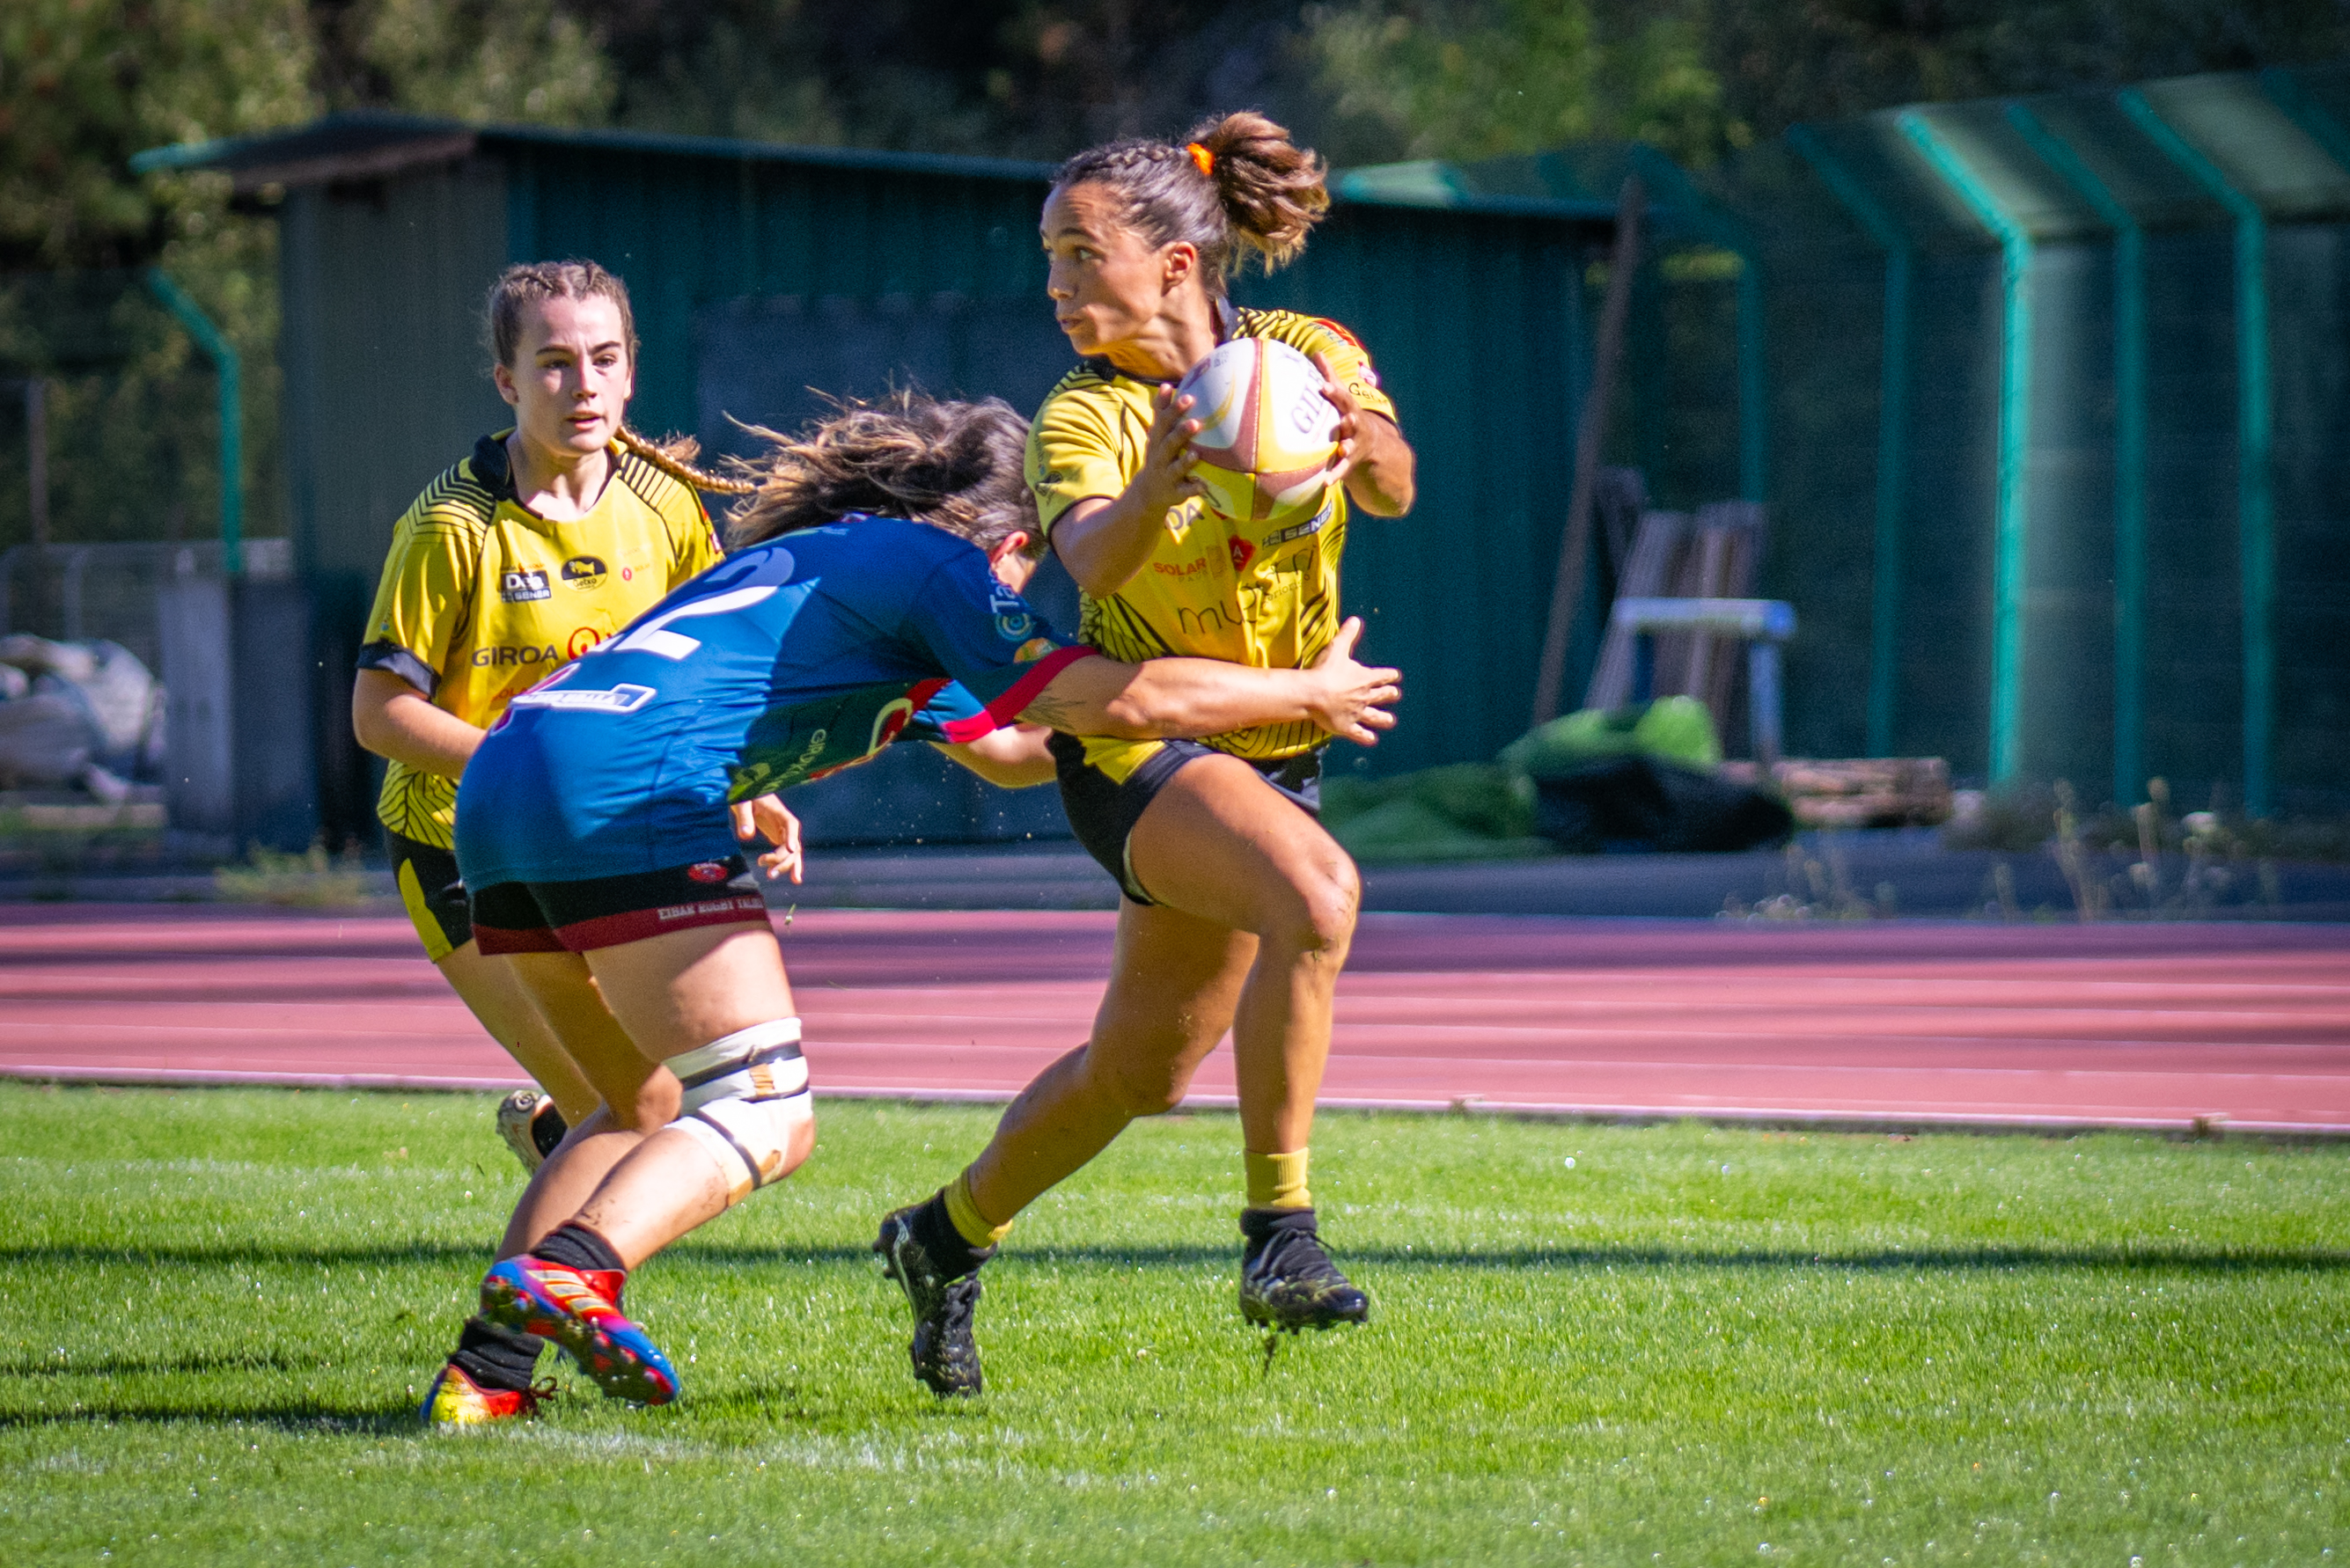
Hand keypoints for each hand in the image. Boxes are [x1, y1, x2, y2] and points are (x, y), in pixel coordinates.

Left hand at [730, 794, 804, 883]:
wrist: (747, 790)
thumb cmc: (745, 794)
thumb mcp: (742, 803)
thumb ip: (744, 818)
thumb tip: (746, 836)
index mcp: (778, 811)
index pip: (790, 823)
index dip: (792, 836)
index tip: (791, 850)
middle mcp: (784, 822)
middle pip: (792, 843)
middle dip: (783, 859)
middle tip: (768, 872)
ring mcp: (783, 830)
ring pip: (792, 851)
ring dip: (785, 865)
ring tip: (771, 876)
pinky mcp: (778, 836)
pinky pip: (787, 852)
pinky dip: (789, 864)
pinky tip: (794, 879)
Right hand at [1130, 385, 1207, 520]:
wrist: (1147, 493)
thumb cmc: (1159, 456)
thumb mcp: (1156, 436)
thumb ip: (1161, 412)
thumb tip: (1166, 385)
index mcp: (1157, 441)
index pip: (1163, 423)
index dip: (1173, 410)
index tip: (1188, 397)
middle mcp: (1160, 458)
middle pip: (1168, 444)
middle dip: (1180, 433)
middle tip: (1196, 422)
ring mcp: (1167, 476)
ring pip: (1175, 469)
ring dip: (1185, 462)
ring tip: (1196, 454)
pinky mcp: (1174, 493)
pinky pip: (1184, 491)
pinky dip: (1193, 489)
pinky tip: (1203, 486)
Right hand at [1300, 616, 1400, 745]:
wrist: (1315, 693)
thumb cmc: (1326, 670)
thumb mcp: (1338, 648)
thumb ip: (1347, 635)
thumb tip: (1355, 619)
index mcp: (1365, 678)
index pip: (1383, 675)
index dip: (1390, 675)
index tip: (1395, 676)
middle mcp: (1365, 696)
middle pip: (1381, 695)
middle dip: (1389, 694)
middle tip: (1395, 694)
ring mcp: (1357, 712)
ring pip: (1374, 716)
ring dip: (1383, 719)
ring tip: (1391, 721)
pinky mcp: (1346, 726)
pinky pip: (1359, 733)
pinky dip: (1366, 737)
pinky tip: (1372, 740)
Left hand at [1310, 350, 1360, 492]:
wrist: (1375, 447)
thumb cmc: (1348, 416)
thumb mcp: (1342, 399)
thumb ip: (1330, 378)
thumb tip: (1317, 353)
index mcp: (1350, 410)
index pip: (1344, 399)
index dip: (1335, 392)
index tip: (1324, 386)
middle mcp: (1356, 427)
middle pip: (1353, 421)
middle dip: (1349, 418)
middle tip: (1345, 418)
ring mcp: (1355, 444)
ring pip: (1352, 445)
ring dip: (1348, 446)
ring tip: (1343, 448)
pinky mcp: (1350, 462)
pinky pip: (1343, 469)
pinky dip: (1335, 474)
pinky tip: (1325, 482)